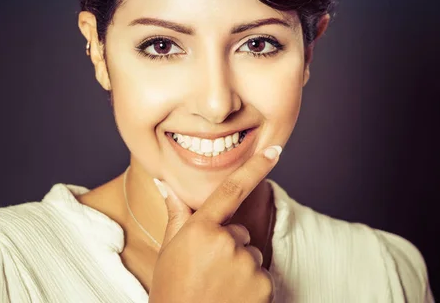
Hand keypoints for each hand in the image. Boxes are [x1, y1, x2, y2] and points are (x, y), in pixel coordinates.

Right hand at [148, 145, 281, 302]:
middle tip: (207, 270)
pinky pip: (260, 275)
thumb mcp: (169, 251)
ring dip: (240, 266)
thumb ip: (177, 215)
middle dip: (229, 245)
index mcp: (201, 229)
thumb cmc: (172, 291)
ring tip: (218, 287)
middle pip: (240, 232)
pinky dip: (250, 286)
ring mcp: (247, 265)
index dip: (255, 167)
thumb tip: (166, 184)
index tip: (274, 150)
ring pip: (251, 255)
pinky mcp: (263, 286)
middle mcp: (228, 242)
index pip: (232, 190)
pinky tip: (231, 298)